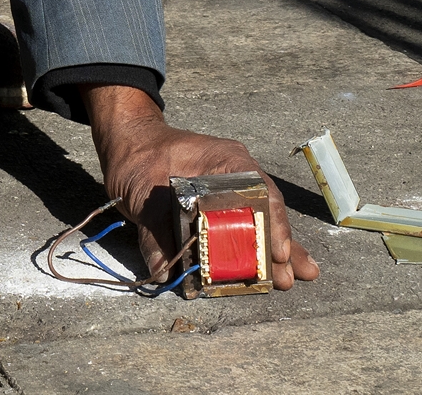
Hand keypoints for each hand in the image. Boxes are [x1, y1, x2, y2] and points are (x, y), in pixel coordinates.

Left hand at [81, 84, 319, 290]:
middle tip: (291, 278)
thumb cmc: (138, 156)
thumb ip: (155, 231)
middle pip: (265, 212)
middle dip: (280, 246)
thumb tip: (165, 271)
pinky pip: (240, 228)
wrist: (126, 141)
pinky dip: (252, 249)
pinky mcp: (216, 208)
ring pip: (258, 222)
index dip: (272, 223)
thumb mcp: (144, 192)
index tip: (277, 253)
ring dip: (273, 251)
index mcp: (225, 162)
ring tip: (294, 278)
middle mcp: (235, 176)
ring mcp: (228, 191)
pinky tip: (269, 269)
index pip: (259, 192)